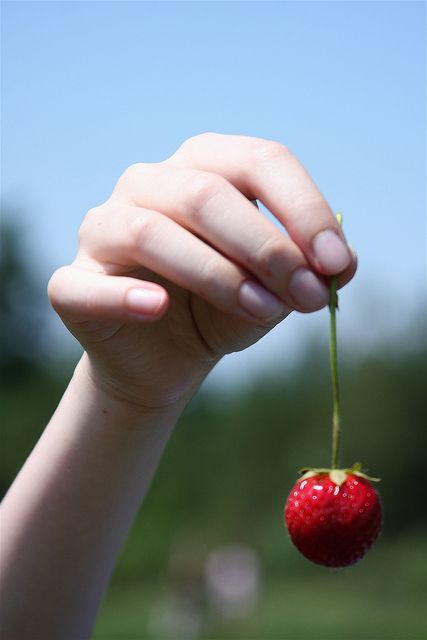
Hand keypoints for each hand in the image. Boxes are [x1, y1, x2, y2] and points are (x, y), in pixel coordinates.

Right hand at [48, 133, 355, 407]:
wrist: (168, 358)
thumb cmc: (223, 309)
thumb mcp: (275, 288)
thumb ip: (305, 270)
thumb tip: (339, 265)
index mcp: (203, 167)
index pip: (259, 161)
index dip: (304, 210)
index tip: (337, 264)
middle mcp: (148, 183)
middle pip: (206, 194)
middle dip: (266, 247)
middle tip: (309, 296)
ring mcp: (103, 228)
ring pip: (150, 232)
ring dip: (216, 274)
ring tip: (261, 311)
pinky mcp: (73, 282)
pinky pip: (88, 285)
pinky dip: (125, 296)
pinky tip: (158, 308)